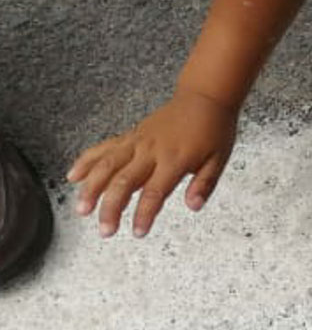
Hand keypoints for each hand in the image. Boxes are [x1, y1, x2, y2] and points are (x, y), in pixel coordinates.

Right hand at [68, 91, 239, 238]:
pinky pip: (104, 147)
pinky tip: (74, 176)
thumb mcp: (219, 159)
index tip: (139, 232)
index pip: (155, 192)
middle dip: (111, 208)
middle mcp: (152, 150)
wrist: (204, 97)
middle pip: (124, 182)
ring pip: (107, 164)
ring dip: (91, 188)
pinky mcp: (130, 135)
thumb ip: (205, 184)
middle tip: (105, 230)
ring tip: (82, 209)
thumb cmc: (213, 128)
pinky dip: (87, 160)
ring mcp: (138, 141)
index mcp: (175, 159)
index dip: (144, 215)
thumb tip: (194, 205)